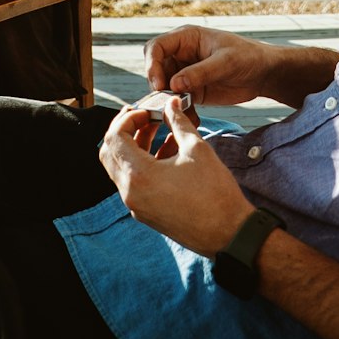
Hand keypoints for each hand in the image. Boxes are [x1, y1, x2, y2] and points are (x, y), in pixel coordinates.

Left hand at [98, 95, 251, 255]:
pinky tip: (167, 151)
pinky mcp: (146, 212)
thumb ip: (179, 123)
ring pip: (121, 168)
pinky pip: (134, 182)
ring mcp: (137, 205)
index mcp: (139, 176)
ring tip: (158, 129)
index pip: (115, 138)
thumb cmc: (215, 193)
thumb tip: (172, 105)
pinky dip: (142, 163)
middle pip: (110, 153)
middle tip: (144, 117)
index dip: (128, 118)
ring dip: (134, 146)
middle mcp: (130, 193)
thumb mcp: (197, 149)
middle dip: (124, 130)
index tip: (148, 112)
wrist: (229, 233)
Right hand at [144, 25, 282, 105]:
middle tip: (168, 102)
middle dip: (158, 86)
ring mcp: (185, 73)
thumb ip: (200, 72)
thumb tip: (173, 84)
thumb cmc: (248, 57)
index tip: (160, 85)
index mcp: (187, 38)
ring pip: (163, 89)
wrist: (264, 74)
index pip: (156, 47)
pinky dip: (181, 112)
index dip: (152, 65)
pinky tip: (194, 118)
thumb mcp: (226, 62)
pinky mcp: (192, 91)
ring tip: (184, 111)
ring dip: (168, 102)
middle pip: (155, 69)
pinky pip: (177, 102)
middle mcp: (181, 54)